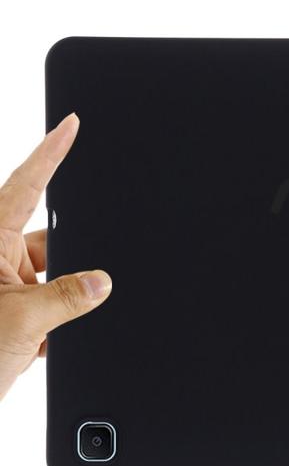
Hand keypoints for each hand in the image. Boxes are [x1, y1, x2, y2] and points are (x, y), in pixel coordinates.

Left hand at [0, 114, 110, 400]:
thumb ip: (68, 296)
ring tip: (53, 328)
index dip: (50, 153)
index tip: (69, 124)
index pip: (25, 187)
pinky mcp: (12, 315)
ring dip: (64, 302)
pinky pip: (50, 305)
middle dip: (71, 262)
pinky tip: (53, 341)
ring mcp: (2, 289)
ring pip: (53, 278)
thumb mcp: (23, 321)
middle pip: (49, 241)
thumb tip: (103, 280)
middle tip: (73, 286)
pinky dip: (60, 323)